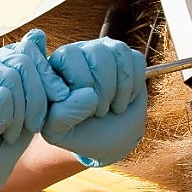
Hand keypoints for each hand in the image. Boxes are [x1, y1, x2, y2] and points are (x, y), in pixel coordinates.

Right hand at [0, 30, 68, 191]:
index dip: (47, 76)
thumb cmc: (8, 139)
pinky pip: (0, 98)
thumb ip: (36, 72)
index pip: (28, 50)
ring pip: (11, 80)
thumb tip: (38, 33)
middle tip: (31, 125)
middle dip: (37, 98)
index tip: (58, 100)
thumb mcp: (33, 103)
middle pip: (22, 62)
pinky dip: (6, 121)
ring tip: (7, 130)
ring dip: (20, 115)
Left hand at [42, 37, 146, 167]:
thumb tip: (89, 94)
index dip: (82, 82)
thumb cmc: (79, 132)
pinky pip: (136, 60)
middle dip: (105, 89)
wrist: (110, 139)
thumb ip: (62, 116)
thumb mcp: (59, 132)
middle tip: (100, 112)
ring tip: (115, 107)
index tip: (83, 109)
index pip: (69, 56)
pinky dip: (135, 85)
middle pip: (98, 53)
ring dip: (122, 88)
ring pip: (119, 52)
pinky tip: (125, 98)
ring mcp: (104, 52)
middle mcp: (79, 53)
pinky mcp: (126, 59)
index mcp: (55, 66)